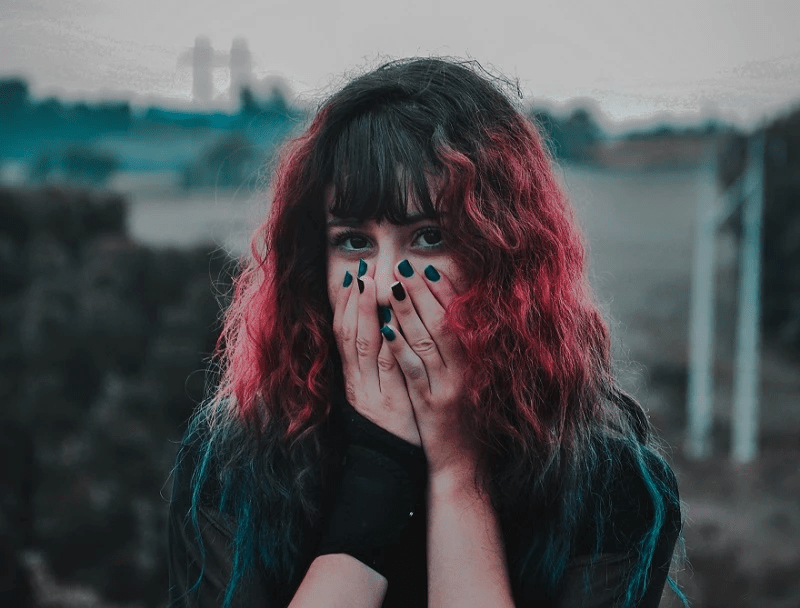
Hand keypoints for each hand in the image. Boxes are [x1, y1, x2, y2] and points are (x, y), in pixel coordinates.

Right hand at [332, 261, 420, 445]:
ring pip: (365, 346)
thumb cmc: (394, 426)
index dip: (345, 306)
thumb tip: (384, 327)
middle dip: (355, 301)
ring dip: (368, 312)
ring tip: (373, 284)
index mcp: (353, 380)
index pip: (343, 335)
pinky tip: (391, 321)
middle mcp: (357, 384)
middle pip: (350, 335)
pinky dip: (389, 341)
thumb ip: (379, 364)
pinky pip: (389, 367)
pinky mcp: (392, 404)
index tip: (351, 278)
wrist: (393, 468)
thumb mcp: (381, 392)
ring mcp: (372, 394)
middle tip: (362, 271)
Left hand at [379, 261, 473, 477]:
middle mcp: (463, 371)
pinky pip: (413, 370)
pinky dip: (400, 347)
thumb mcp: (468, 380)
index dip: (445, 292)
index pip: (459, 320)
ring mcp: (446, 387)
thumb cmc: (466, 417)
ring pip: (426, 342)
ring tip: (394, 287)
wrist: (463, 462)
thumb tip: (447, 314)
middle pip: (442, 324)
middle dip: (423, 293)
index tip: (430, 270)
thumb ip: (461, 351)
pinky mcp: (429, 405)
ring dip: (408, 312)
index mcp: (474, 362)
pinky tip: (387, 329)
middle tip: (407, 268)